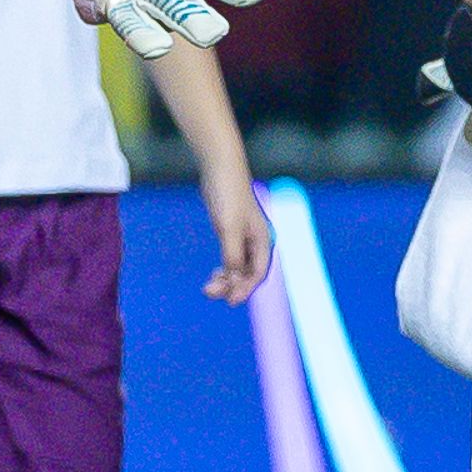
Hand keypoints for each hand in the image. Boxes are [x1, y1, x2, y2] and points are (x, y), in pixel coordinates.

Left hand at [196, 167, 273, 303]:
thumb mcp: (228, 228)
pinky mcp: (234, 232)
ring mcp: (246, 237)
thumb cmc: (228, 196)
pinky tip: (214, 274)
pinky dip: (225, 269)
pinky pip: (232, 258)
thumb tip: (232, 277)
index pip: (257, 273)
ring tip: (208, 287)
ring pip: (240, 268)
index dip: (244, 289)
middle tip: (208, 292)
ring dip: (227, 280)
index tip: (229, 302)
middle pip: (249, 273)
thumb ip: (232, 253)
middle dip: (231, 286)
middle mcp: (258, 241)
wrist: (221, 170)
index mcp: (263, 240)